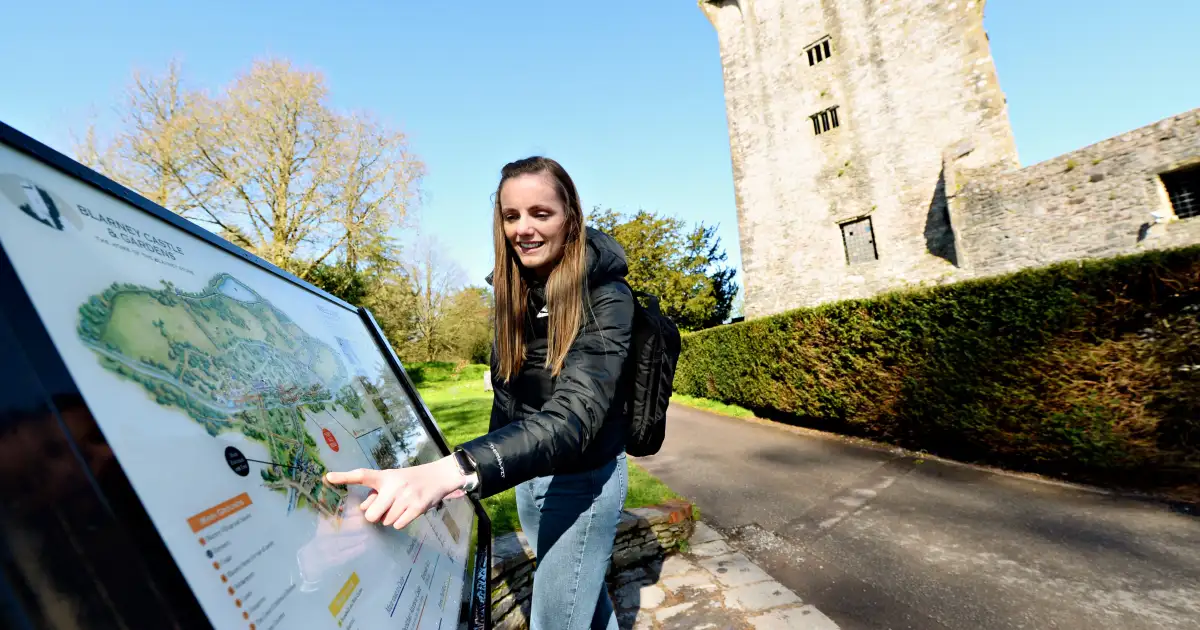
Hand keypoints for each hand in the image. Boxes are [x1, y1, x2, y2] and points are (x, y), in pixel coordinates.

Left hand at [324, 456, 465, 529]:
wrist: (439, 476)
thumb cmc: (410, 481)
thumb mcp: (392, 481)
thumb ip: (376, 494)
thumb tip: (363, 509)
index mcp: (385, 476)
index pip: (362, 475)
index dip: (344, 477)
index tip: (327, 477)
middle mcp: (394, 485)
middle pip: (371, 514)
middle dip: (376, 515)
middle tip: (385, 508)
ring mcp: (406, 497)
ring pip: (386, 521)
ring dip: (391, 518)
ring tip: (401, 506)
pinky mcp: (417, 507)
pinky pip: (398, 524)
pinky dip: (401, 522)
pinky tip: (408, 511)